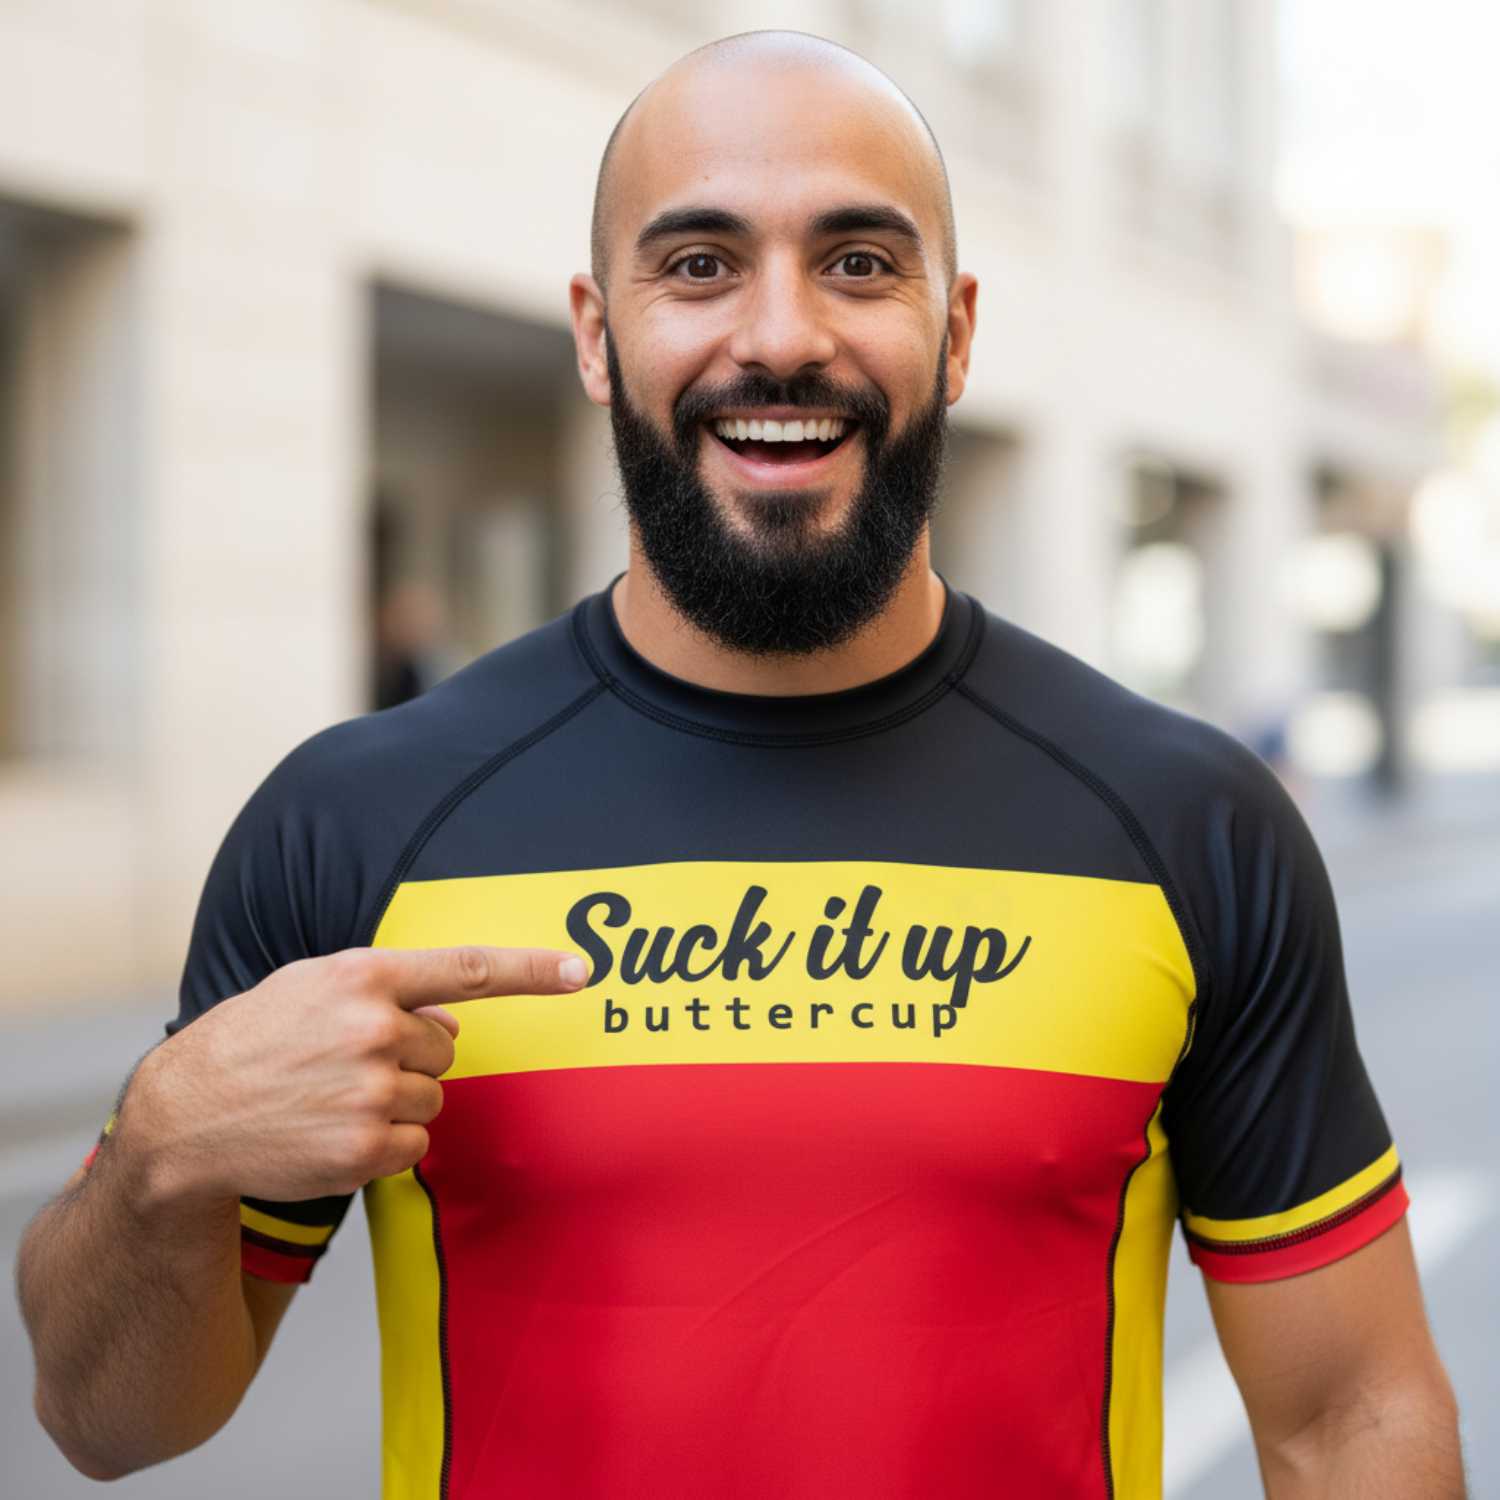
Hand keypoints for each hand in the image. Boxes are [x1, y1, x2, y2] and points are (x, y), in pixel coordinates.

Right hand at [120, 946, 588, 1205]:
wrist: (185, 1119)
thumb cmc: (253, 1043)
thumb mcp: (308, 988)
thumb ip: (384, 991)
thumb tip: (451, 1020)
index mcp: (363, 976)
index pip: (468, 969)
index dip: (533, 969)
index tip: (583, 970)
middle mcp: (373, 1028)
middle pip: (447, 1050)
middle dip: (410, 1060)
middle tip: (344, 1068)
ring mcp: (372, 1092)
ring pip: (434, 1099)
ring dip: (397, 1104)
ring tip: (330, 1101)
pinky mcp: (367, 1149)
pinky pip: (416, 1146)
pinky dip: (386, 1146)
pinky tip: (330, 1135)